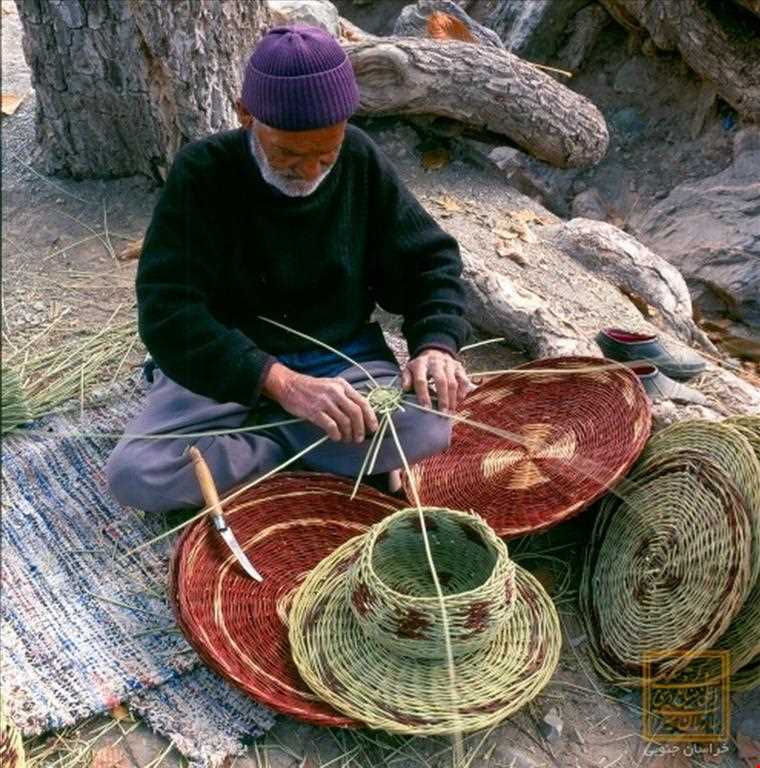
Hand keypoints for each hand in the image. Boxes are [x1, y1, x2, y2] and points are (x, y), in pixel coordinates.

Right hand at [264, 363, 378, 442]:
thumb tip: (361, 413)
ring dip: (348, 434)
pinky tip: (335, 437)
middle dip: (360, 429)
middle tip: (359, 438)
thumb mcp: (332, 385)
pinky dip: (336, 434)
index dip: (370, 417)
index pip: (362, 402)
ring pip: (345, 421)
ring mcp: (325, 402)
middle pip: (356, 413)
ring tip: (346, 439)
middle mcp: (336, 392)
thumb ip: (346, 396)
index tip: (373, 428)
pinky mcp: (314, 411)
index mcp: (342, 385)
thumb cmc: (312, 388)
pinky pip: (331, 426)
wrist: (289, 386)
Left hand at [400, 349, 474, 412]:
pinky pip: (463, 380)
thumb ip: (406, 379)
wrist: (434, 352)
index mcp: (421, 364)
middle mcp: (436, 362)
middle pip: (441, 381)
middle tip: (442, 413)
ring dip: (452, 399)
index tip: (426, 408)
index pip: (421, 380)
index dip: (423, 395)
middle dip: (442, 399)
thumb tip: (405, 388)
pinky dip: (462, 392)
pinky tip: (458, 401)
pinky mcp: (458, 367)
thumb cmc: (420, 367)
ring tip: (450, 412)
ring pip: (453, 382)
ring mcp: (449, 364)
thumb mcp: (409, 369)